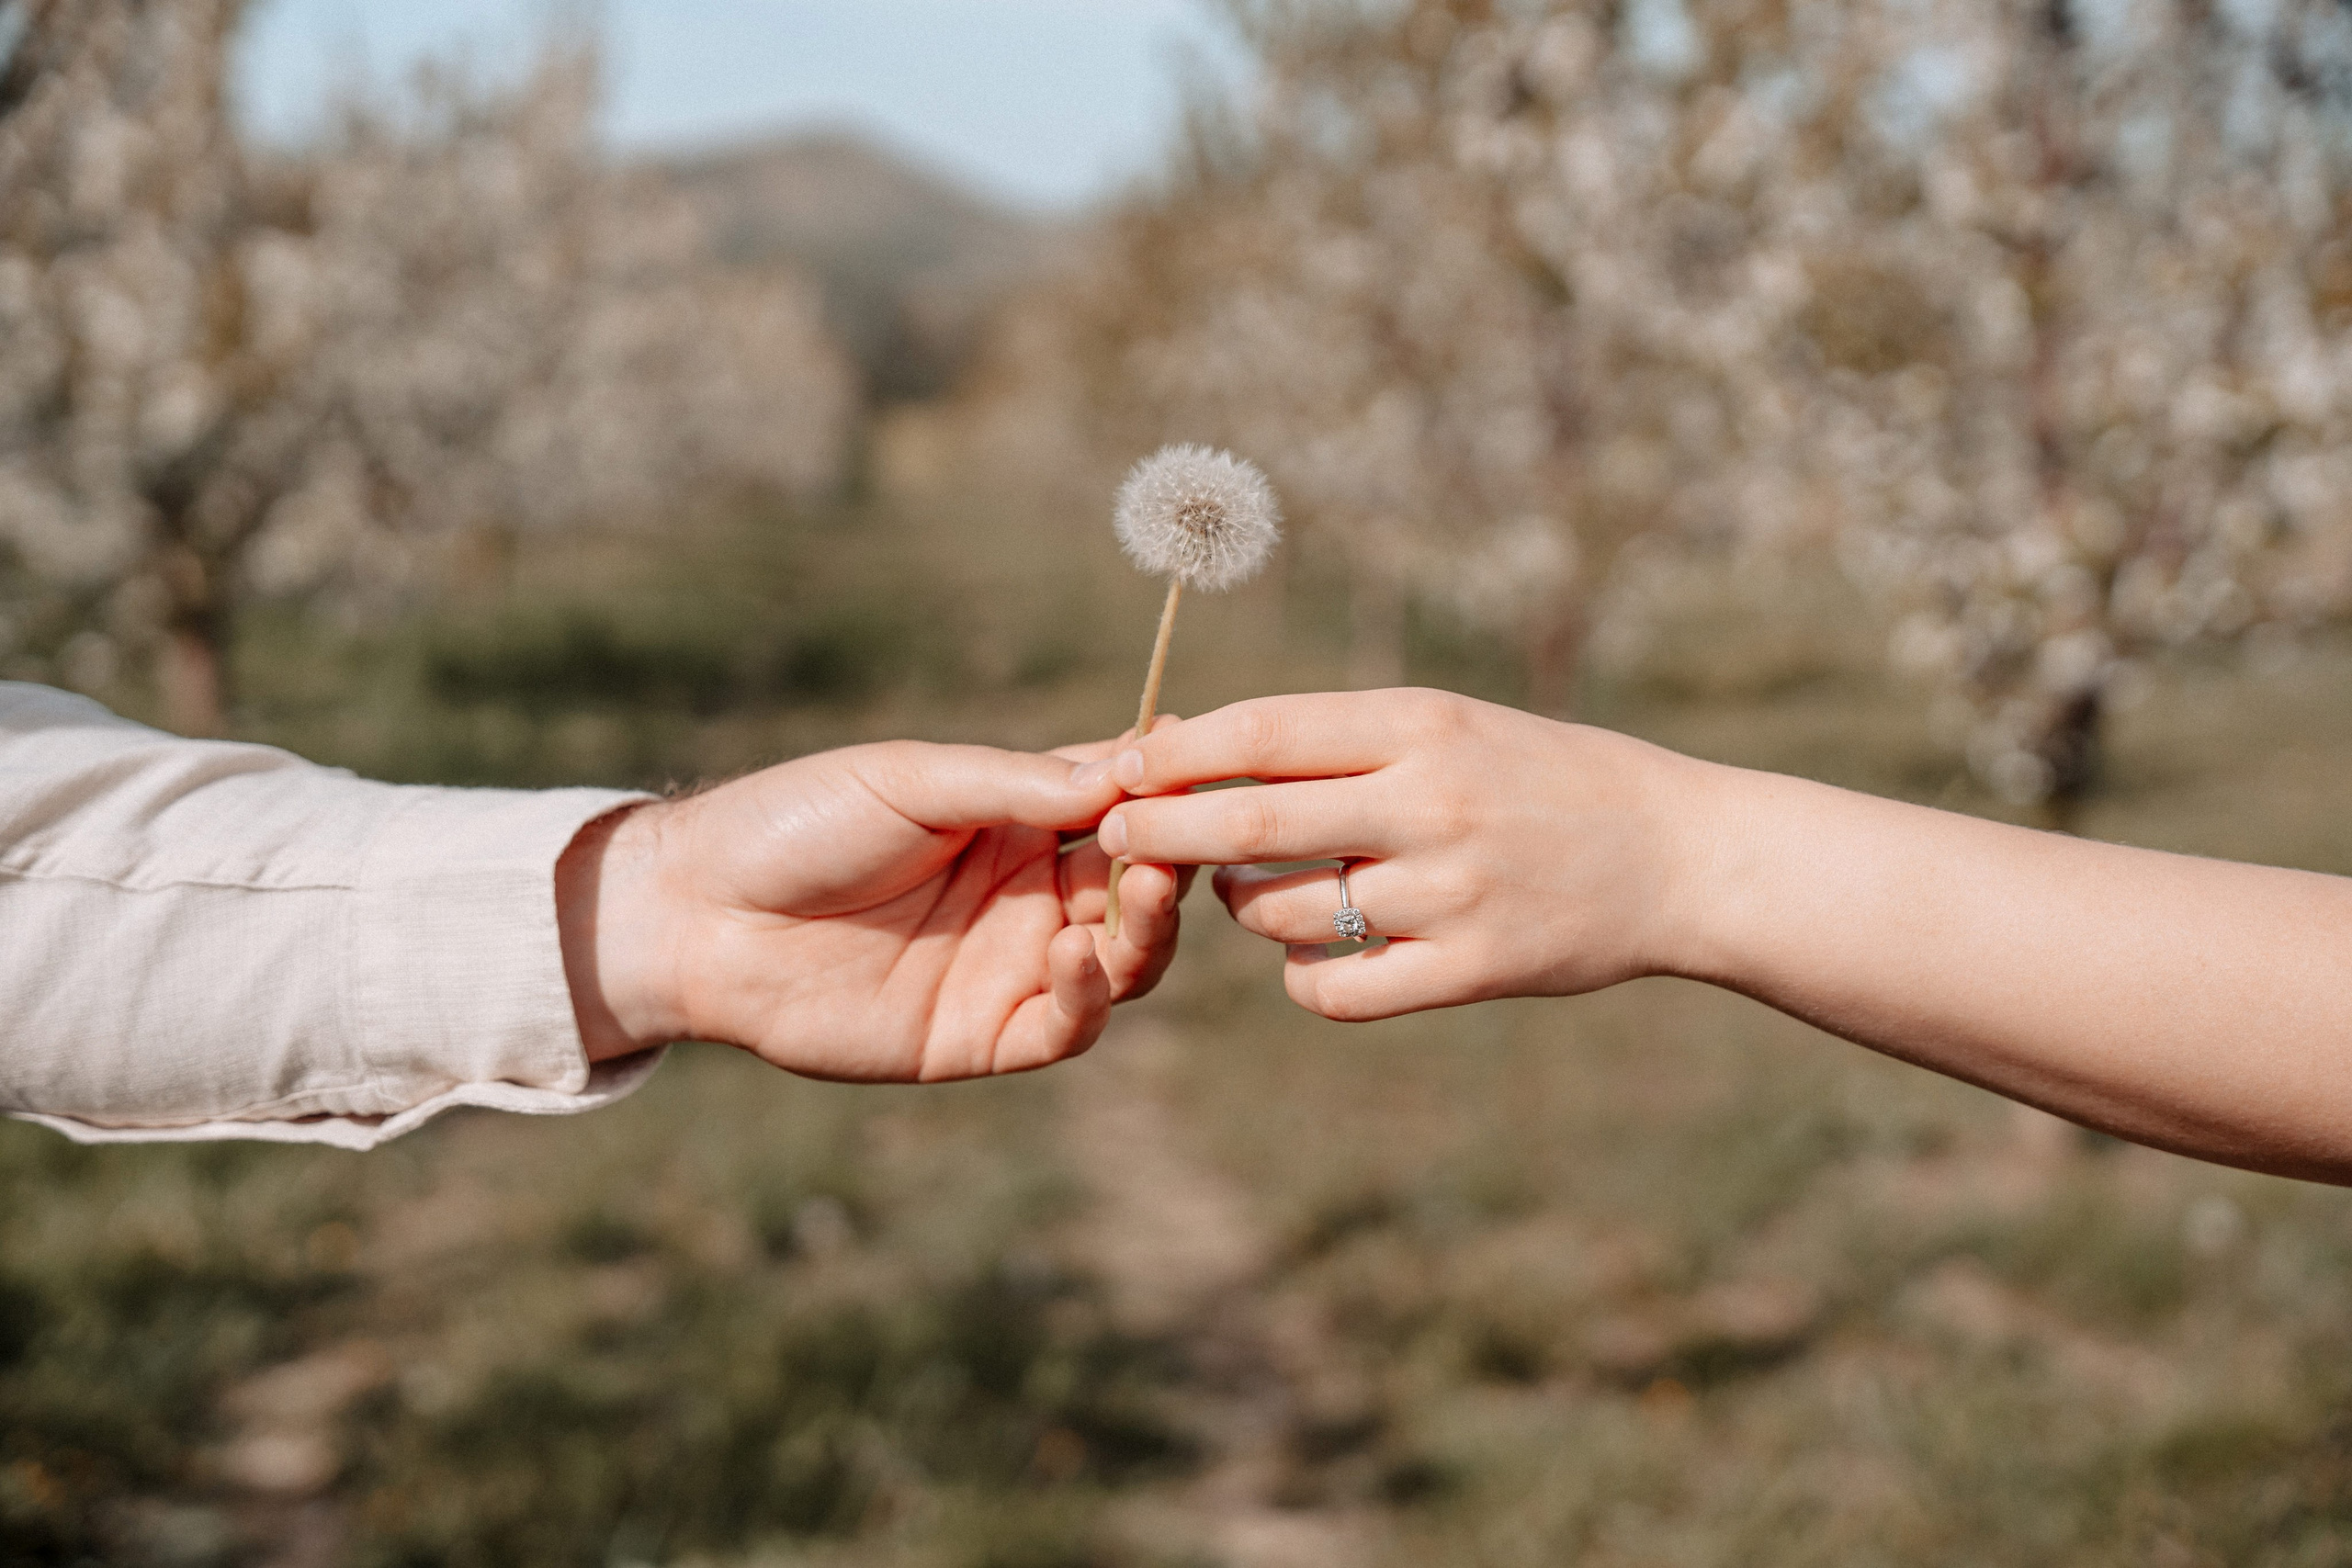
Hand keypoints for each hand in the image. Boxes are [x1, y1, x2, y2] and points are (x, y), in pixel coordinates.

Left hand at [557, 735, 1189, 1079]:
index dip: (1163, 789)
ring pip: (1123, 959)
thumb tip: (1125, 776)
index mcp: (1014, 819)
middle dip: (1168, 861)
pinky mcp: (981, 1036)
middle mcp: (1027, 893)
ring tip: (1141, 890)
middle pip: (1138, 884)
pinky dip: (1089, 996)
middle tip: (1178, 840)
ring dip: (1146, 927)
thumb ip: (1016, 784)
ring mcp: (1009, 966)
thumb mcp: (911, 783)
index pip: (1116, 803)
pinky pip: (1065, 1027)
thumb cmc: (797, 825)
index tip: (1201, 765)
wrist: (700, 918)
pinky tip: (1076, 957)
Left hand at [1095, 690, 1709, 1020]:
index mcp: (1422, 724)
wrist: (1677, 855)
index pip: (1264, 732)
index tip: (1120, 765)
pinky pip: (1337, 990)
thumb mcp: (1452, 726)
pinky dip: (1304, 979)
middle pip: (1251, 824)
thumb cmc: (1542, 778)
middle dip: (1163, 831)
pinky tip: (1314, 958)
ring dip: (1245, 909)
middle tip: (1114, 836)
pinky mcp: (1471, 969)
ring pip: (1283, 914)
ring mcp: (1452, 891)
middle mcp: (1432, 802)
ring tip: (1258, 895)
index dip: (1177, 753)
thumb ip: (1342, 742)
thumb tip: (1200, 751)